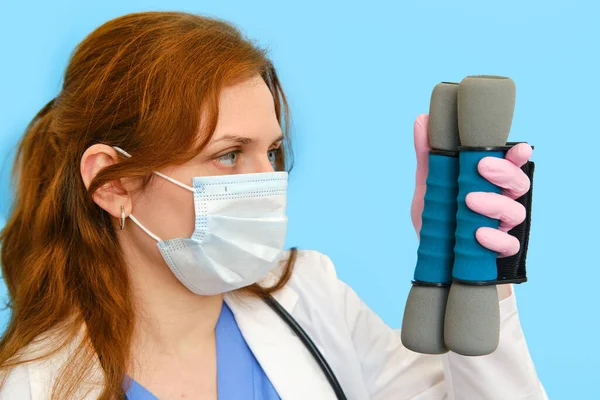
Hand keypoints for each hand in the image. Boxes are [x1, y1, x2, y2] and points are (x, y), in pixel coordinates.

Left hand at [411, 113, 530, 251]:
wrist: (434, 261)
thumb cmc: (439, 218)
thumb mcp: (430, 185)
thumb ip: (428, 155)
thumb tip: (423, 119)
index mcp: (490, 183)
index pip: (512, 165)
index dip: (518, 155)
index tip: (519, 147)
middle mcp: (502, 202)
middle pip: (519, 184)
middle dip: (504, 173)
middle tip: (481, 166)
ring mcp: (502, 227)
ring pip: (516, 212)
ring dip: (495, 204)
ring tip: (469, 200)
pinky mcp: (498, 251)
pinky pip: (508, 245)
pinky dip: (495, 239)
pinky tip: (477, 234)